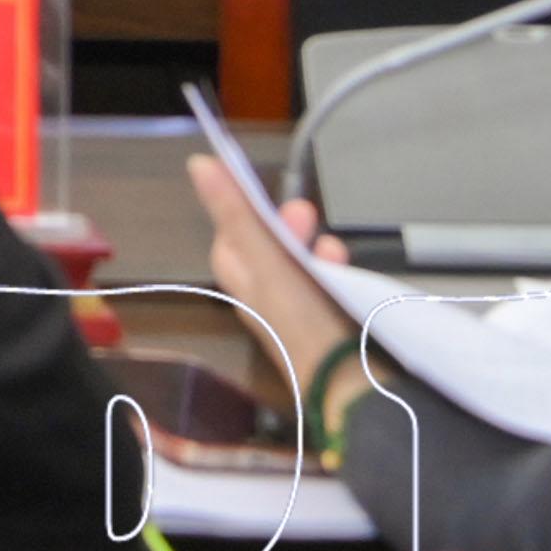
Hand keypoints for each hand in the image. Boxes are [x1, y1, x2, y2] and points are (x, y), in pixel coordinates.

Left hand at [183, 154, 355, 377]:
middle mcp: (267, 300)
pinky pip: (330, 286)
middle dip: (284, 225)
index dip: (239, 210)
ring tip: (328, 243)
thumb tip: (197, 164)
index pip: (231, 241)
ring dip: (312, 247)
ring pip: (302, 266)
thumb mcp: (265, 260)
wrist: (353, 386)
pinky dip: (335, 271)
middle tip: (303, 210)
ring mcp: (301, 313)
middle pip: (269, 250)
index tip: (251, 181)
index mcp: (243, 287)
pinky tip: (343, 266)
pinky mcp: (333, 322)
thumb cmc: (303, 322)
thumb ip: (235, 214)